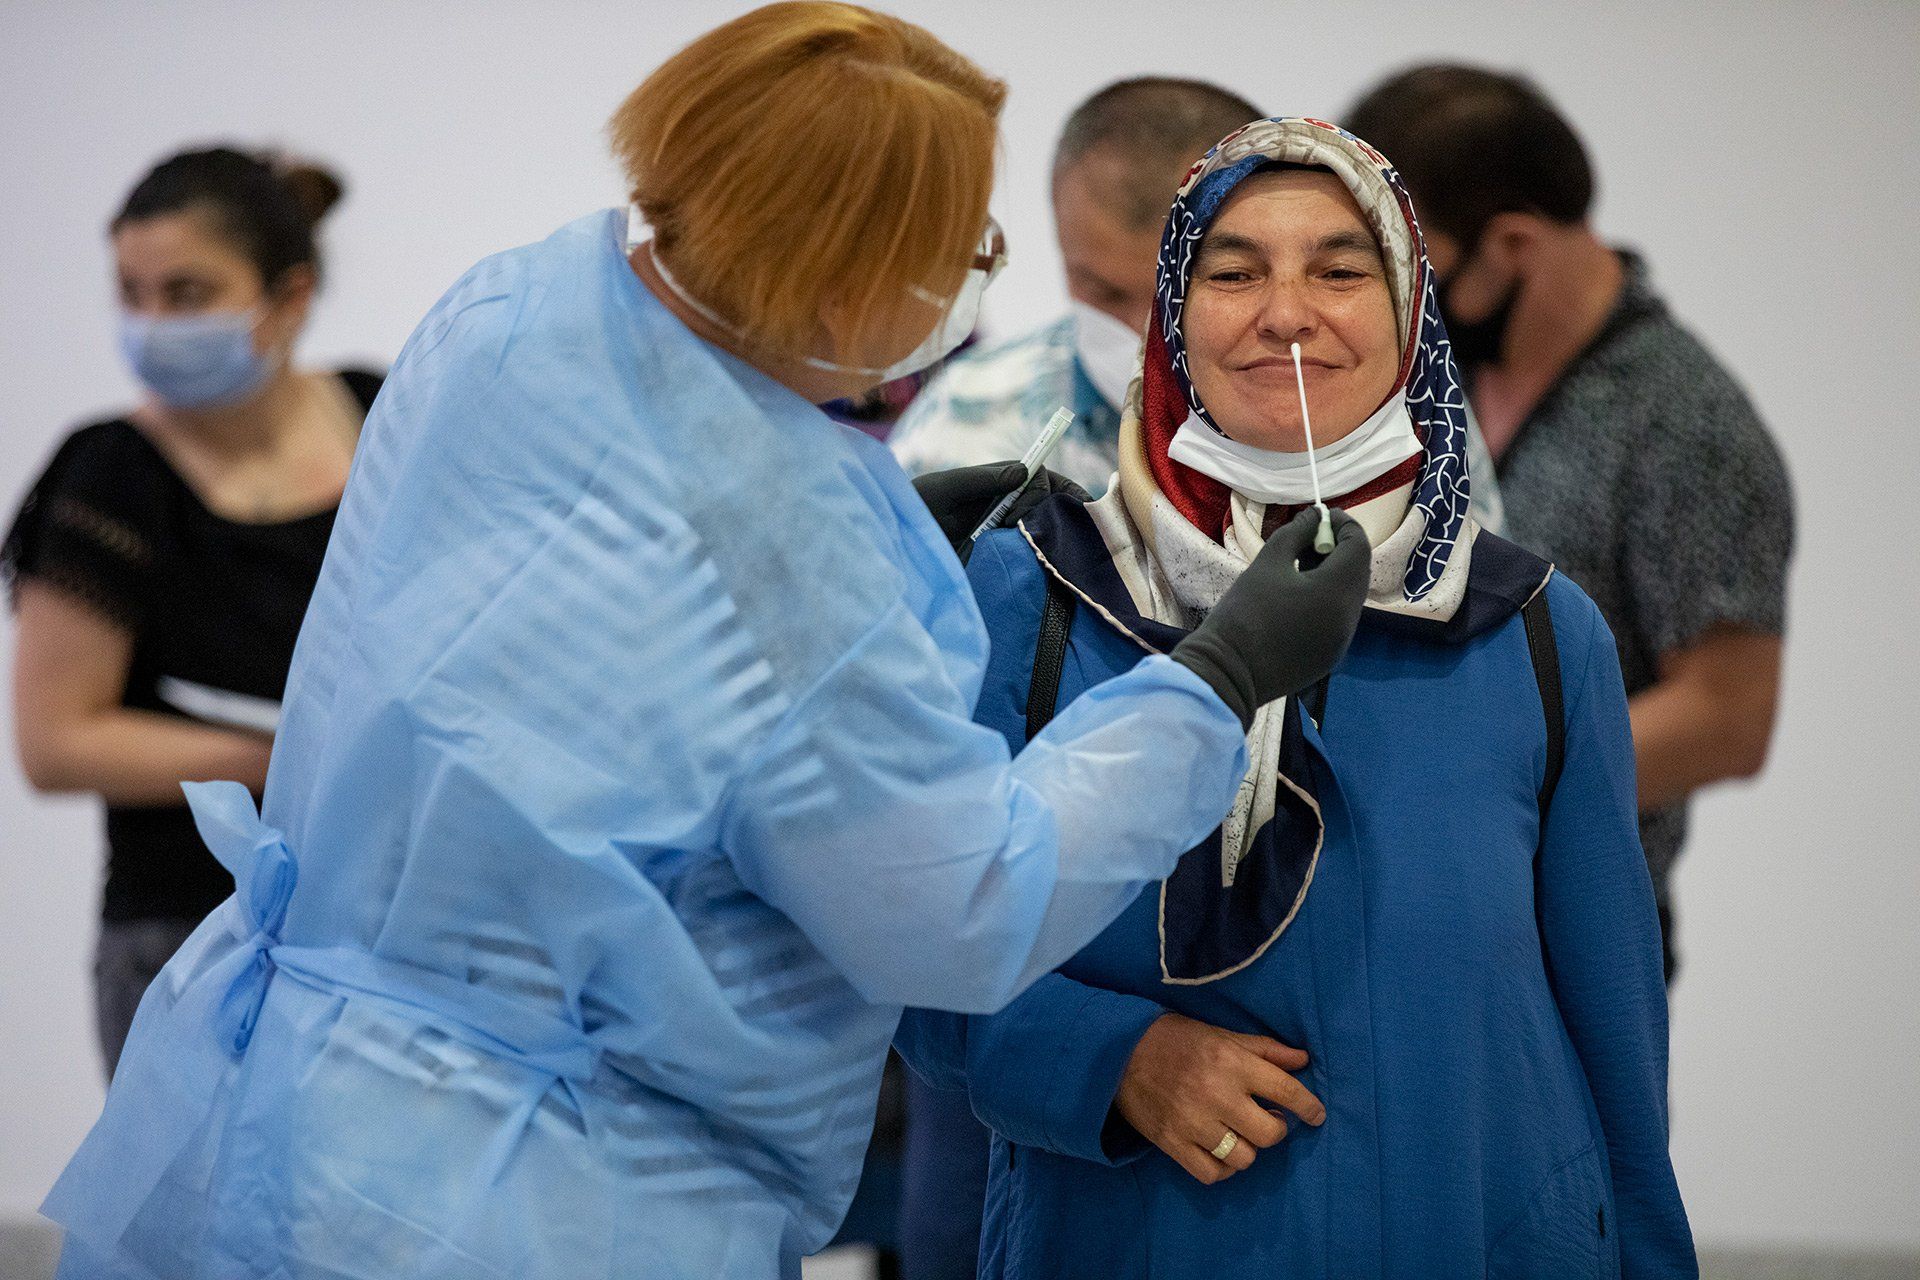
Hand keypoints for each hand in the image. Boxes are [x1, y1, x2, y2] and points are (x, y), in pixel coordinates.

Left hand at [912, 462, 1088, 560]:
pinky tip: (1040, 566)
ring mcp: (1006, 532)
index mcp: (998, 482)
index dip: (1056, 489)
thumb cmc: (916, 509)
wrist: (899, 547)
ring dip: (1050, 539)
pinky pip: (1030, 557)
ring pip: (1045, 532)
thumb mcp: (945, 489)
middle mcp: (1008, 505)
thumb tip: (1024, 472)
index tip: (1048, 510)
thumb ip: (981, 480)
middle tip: (1032, 533)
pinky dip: (1039, 559)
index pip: (1040, 478)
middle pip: (1050, 504)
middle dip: (1056, 515)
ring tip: (1037, 551)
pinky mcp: (1002, 557)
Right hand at [1112, 1012, 1323, 1185]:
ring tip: (1240, 1134)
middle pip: (1269, 1134)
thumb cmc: (1178, 1039)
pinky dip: (1224, 1168)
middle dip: (1276, 1129)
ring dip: (1249, 1148)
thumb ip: (1264, 1049)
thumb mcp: (1222, 1035)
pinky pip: (1212, 1174)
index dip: (1308, 1107)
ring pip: (1244, 1158)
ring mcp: (1193, 1123)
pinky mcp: (1172, 1143)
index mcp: (1231, 1062)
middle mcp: (1217, 1095)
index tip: (1316, 1115)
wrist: (1119, 1050)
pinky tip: (1222, 1153)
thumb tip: (1303, 1061)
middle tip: (1267, 1119)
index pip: (1285, 1091)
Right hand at [1170, 507, 1371, 727]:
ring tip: (1298, 569)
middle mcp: (1348, 618)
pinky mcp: (1330, 657)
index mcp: (1336, 591)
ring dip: (1333, 575)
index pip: (1358, 545)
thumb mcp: (1267, 563)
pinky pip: (1338, 619)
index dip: (1344, 524)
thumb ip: (1296, 533)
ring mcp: (1341, 641)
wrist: (1226, 672)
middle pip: (1358, 571)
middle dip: (1338, 550)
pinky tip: (1296, 600)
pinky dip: (1326, 601)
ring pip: (1349, 597)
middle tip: (1307, 541)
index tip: (1320, 516)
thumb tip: (1315, 515)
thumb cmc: (1243, 612)